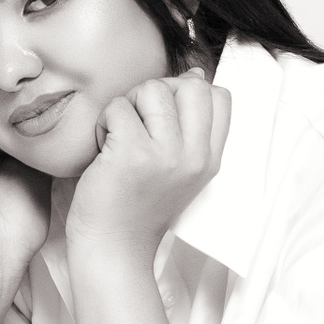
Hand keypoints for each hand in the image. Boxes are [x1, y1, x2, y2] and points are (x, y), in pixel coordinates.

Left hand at [66, 67, 230, 259]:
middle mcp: (194, 156)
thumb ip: (190, 127)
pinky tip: (103, 149)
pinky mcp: (132, 154)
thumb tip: (195, 75)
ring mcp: (165, 155)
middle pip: (190, 85)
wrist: (114, 248)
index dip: (188, 93)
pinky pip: (118, 107)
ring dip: (127, 105)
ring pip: (152, 89)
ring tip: (119, 136)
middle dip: (158, 92)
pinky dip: (103, 122)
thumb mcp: (178, 169)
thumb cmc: (137, 206)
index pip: (220, 97)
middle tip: (138, 122)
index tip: (163, 118)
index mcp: (209, 159)